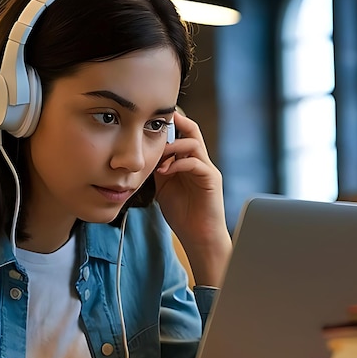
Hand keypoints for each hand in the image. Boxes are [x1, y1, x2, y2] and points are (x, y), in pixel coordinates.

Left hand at [154, 112, 231, 285]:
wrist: (198, 237)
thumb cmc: (182, 214)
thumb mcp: (164, 187)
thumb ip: (159, 170)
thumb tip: (146, 157)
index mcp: (189, 162)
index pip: (183, 134)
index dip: (170, 125)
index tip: (151, 120)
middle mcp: (200, 162)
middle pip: (192, 131)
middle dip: (176, 123)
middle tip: (156, 123)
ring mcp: (207, 169)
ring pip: (194, 143)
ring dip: (173, 147)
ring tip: (159, 161)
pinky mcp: (211, 180)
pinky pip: (195, 163)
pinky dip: (178, 164)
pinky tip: (165, 172)